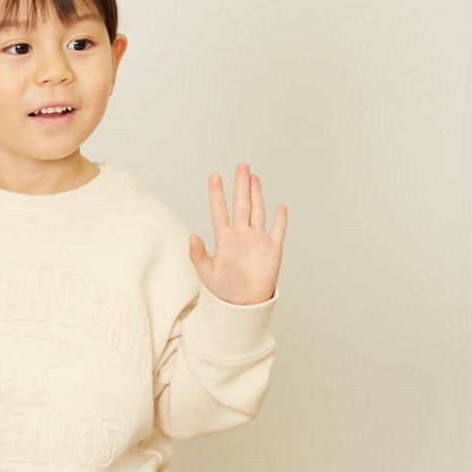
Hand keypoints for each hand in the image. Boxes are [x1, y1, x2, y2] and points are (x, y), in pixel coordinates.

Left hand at [188, 163, 286, 304]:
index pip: (220, 210)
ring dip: (256, 194)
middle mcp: (241, 236)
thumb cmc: (223, 292)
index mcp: (225, 239)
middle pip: (242, 204)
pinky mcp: (273, 250)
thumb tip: (191, 237)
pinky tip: (280, 206)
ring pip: (258, 211)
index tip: (214, 176)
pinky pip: (278, 230)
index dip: (217, 193)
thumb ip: (199, 255)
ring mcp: (257, 241)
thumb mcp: (207, 273)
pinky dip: (280, 219)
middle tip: (241, 166)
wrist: (243, 306)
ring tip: (253, 177)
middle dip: (241, 185)